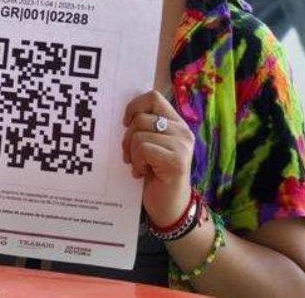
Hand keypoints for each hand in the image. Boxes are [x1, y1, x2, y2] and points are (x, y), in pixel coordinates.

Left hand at [122, 91, 194, 226]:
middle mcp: (183, 131)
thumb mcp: (148, 146)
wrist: (168, 207)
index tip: (125, 124)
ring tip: (140, 166)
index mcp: (176, 124)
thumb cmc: (153, 175)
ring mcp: (182, 145)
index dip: (133, 107)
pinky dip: (136, 163)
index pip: (153, 97)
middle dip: (127, 138)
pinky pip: (142, 149)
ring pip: (139, 134)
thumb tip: (121, 113)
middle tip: (131, 156)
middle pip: (141, 117)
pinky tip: (143, 173)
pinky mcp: (177, 160)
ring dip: (131, 153)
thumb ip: (143, 128)